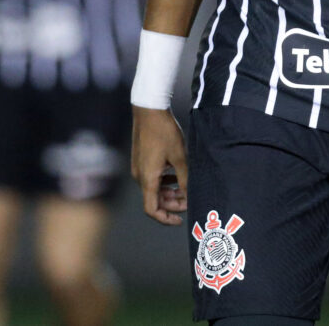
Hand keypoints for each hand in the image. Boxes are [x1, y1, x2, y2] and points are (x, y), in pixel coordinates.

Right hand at [131, 106, 187, 225]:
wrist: (149, 109)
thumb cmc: (164, 131)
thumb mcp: (179, 156)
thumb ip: (184, 178)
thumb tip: (189, 196)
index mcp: (148, 179)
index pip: (152, 209)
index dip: (166, 218)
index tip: (180, 219)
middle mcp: (140, 176)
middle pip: (154, 200)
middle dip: (171, 204)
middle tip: (188, 201)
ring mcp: (139, 167)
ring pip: (153, 188)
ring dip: (168, 192)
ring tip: (184, 188)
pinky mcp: (140, 159)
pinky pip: (151, 177)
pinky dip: (163, 181)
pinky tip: (175, 174)